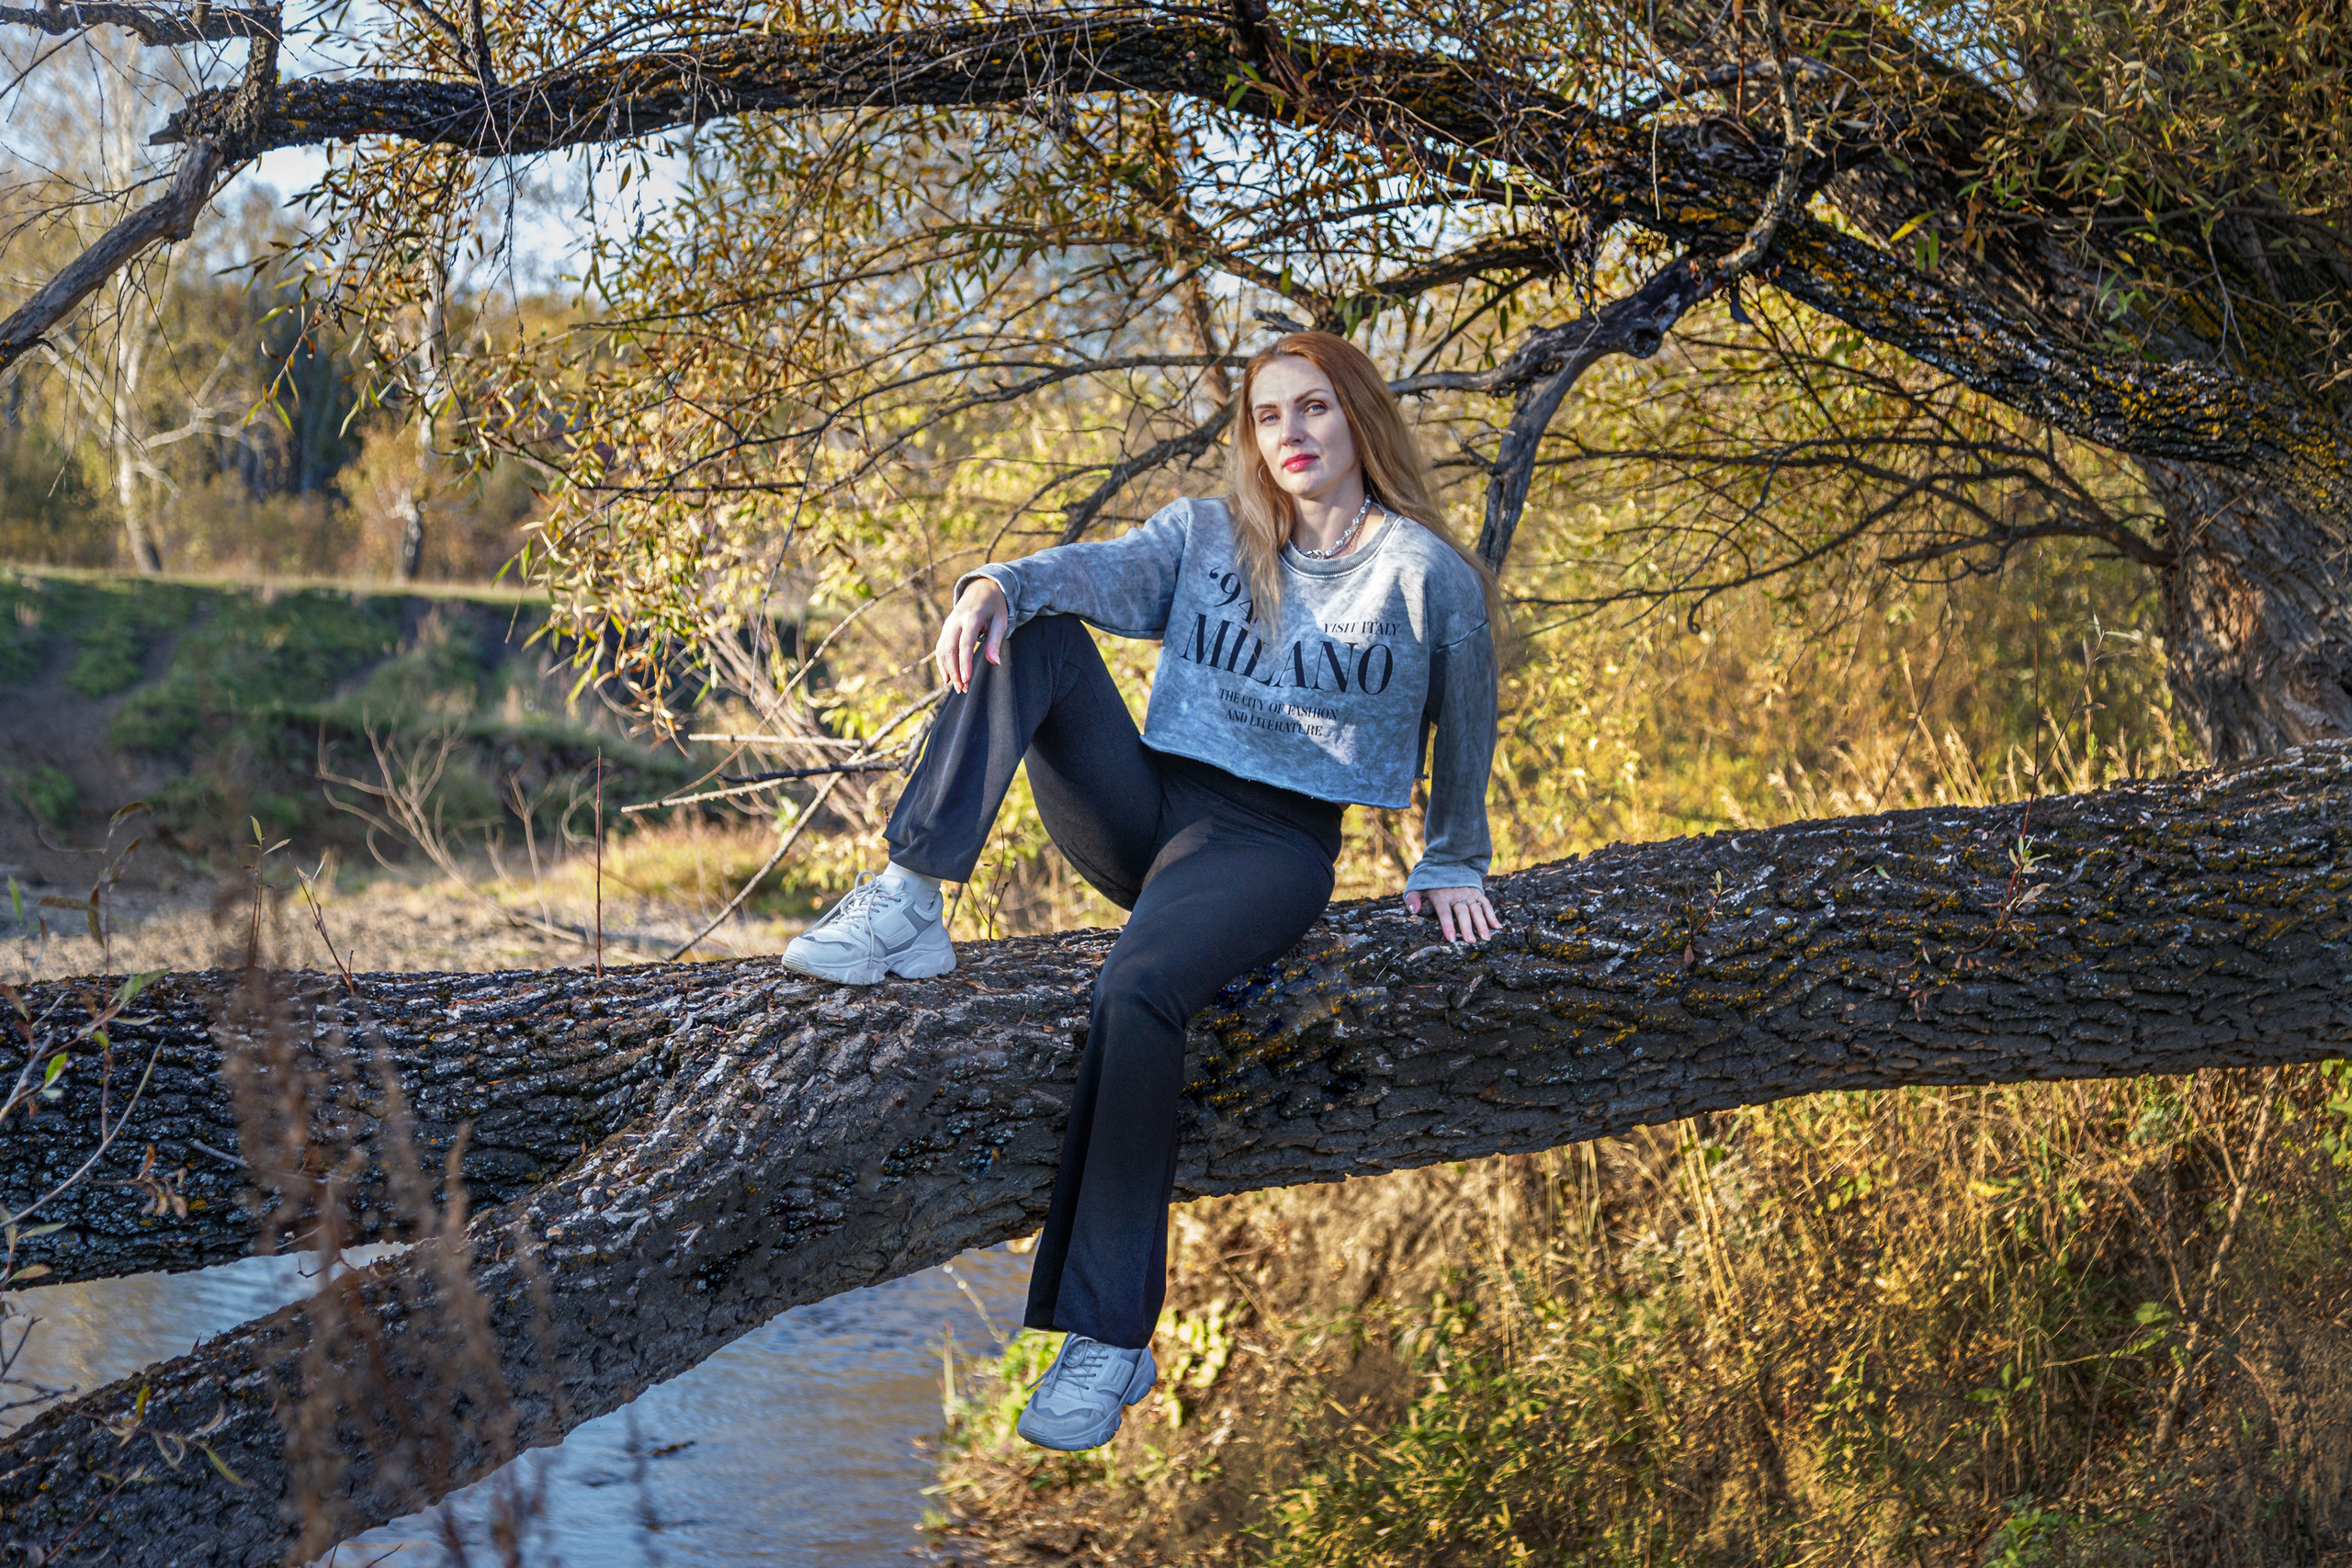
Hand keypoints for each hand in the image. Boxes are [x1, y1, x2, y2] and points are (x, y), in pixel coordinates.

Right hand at [935, 577, 1009, 691]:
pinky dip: (942, 663)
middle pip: (950, 648)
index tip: (966, 679)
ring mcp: (948, 624)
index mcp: (971, 616)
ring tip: (956, 687)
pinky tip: (947, 677)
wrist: (981, 587)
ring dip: (947, 670)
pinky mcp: (946, 628)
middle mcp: (956, 620)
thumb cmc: (995, 606)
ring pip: (942, 650)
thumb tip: (995, 663)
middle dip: (954, 670)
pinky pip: (940, 647)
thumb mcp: (1000, 621)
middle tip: (962, 689)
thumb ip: (995, 641)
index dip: (964, 662)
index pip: (965, 643)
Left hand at [1405, 884, 1500, 943]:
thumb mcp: (1416, 887)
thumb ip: (1412, 898)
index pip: (1444, 912)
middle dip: (1467, 927)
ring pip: (1476, 909)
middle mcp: (1456, 894)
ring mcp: (1468, 893)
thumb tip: (1414, 911)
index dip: (1447, 925)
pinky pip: (1486, 904)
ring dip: (1482, 924)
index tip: (1451, 939)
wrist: (1446, 863)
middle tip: (1471, 941)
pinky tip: (1497, 927)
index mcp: (1440, 895)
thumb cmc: (1429, 882)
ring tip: (1486, 938)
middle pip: (1462, 912)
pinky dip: (1492, 915)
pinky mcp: (1477, 892)